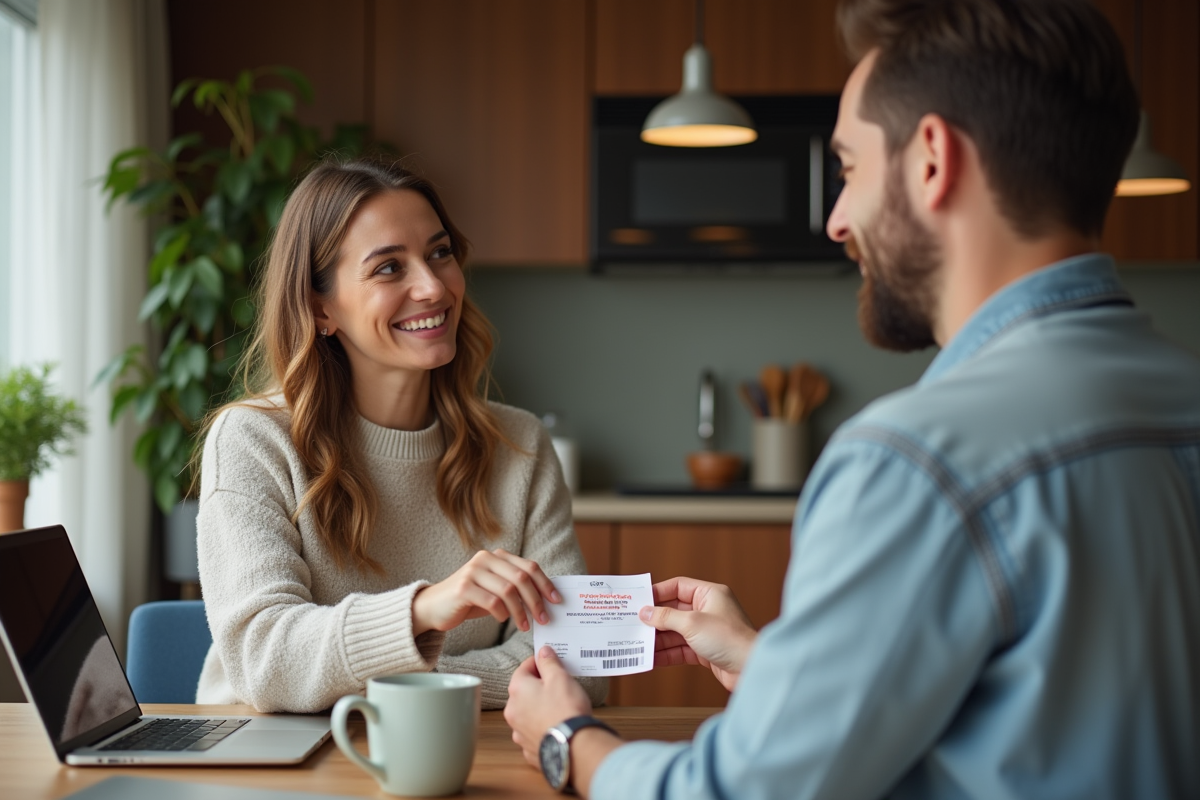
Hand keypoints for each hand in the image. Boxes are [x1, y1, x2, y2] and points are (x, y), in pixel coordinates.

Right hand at [412, 549, 560, 635]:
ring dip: (521, 611)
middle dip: (536, 600)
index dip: (545, 583)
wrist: (433, 607)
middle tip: (544, 618)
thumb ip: (516, 588)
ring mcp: (473, 571)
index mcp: (497, 556)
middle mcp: (485, 558)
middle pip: (521, 577)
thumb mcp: (495, 590)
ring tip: (525, 626)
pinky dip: (502, 613)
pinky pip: (492, 601)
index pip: (529, 566)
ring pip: (508, 590)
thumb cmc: (469, 600)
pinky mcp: (463, 587)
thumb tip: (546, 598)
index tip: (557, 600)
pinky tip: (503, 620)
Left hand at [505, 646, 593, 768]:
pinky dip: (542, 728)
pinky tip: (556, 726)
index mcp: (517, 690)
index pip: (524, 668)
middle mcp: (512, 711)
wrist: (573, 746)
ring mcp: (518, 732)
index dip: (538, 663)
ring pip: (527, 713)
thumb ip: (549, 662)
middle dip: (539, 686)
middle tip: (559, 685)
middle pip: (524, 691)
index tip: (550, 662)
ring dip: (538, 708)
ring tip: (559, 708)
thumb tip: (543, 651)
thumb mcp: (560, 677)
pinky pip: (533, 733)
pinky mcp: (529, 748)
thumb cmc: (566, 709)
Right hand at [639, 576, 756, 691]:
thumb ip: (666, 617)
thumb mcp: (692, 623)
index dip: (658, 592)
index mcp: (710, 594)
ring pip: (676, 632)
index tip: (639, 600)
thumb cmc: (730, 639)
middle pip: (674, 610)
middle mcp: (708, 610)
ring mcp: (707, 631)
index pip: (678, 586)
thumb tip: (646, 613)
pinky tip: (652, 657)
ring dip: (658, 638)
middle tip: (633, 624)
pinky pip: (681, 648)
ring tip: (638, 643)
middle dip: (655, 619)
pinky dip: (667, 653)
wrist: (751, 669)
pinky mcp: (706, 650)